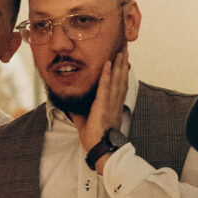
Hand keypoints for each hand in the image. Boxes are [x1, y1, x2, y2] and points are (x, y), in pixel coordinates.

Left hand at [74, 46, 128, 169]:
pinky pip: (105, 87)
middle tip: (125, 49)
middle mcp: (114, 102)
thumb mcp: (85, 122)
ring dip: (118, 64)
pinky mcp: (103, 106)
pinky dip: (106, 75)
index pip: (118, 85)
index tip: (122, 60)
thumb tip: (72, 107)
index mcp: (112, 106)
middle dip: (123, 63)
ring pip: (116, 80)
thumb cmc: (95, 138)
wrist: (100, 148)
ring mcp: (110, 103)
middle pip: (121, 78)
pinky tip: (107, 64)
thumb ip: (80, 113)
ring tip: (120, 51)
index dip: (121, 72)